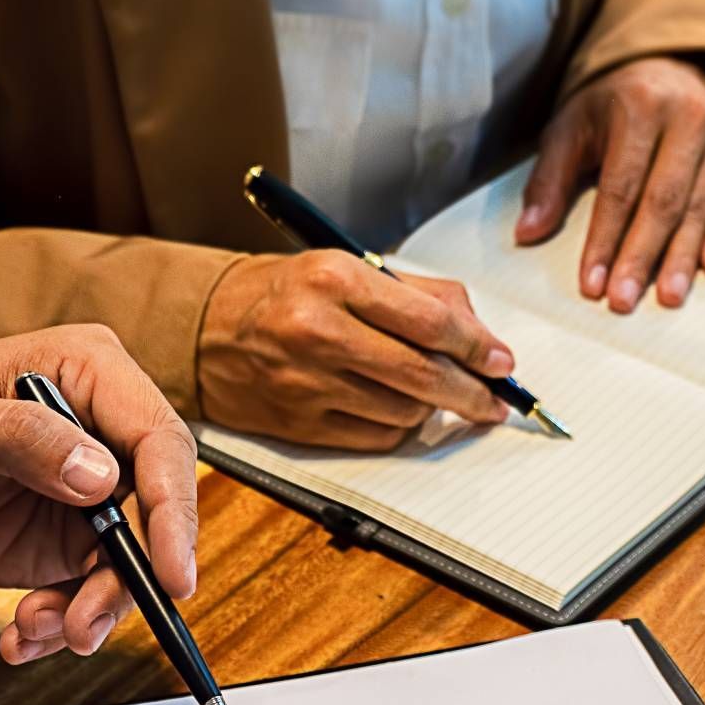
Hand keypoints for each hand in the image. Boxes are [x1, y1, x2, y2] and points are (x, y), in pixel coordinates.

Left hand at [0, 324, 198, 664]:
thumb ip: (21, 438)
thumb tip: (98, 474)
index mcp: (90, 373)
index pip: (158, 440)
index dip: (174, 510)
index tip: (172, 575)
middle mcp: (106, 432)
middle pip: (157, 512)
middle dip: (128, 578)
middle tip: (83, 623)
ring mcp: (96, 491)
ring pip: (132, 563)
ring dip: (91, 610)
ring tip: (35, 628)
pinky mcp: (76, 541)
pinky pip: (93, 592)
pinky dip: (62, 623)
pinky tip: (22, 634)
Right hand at [197, 251, 512, 450]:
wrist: (204, 329)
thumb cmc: (284, 294)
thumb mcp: (346, 268)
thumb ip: (417, 295)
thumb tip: (480, 337)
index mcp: (333, 278)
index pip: (429, 321)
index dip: (477, 346)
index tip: (501, 361)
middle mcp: (317, 331)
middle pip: (422, 375)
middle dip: (472, 392)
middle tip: (494, 400)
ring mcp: (306, 383)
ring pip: (404, 412)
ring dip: (433, 409)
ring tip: (434, 395)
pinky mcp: (299, 424)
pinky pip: (376, 437)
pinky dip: (399, 427)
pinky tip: (397, 409)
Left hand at [517, 56, 704, 312]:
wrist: (671, 69)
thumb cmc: (611, 108)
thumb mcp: (571, 129)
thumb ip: (549, 180)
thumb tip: (527, 233)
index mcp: (640, 108)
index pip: (620, 186)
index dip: (604, 238)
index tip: (591, 283)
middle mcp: (687, 118)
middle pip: (662, 201)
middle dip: (641, 256)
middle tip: (623, 301)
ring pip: (699, 207)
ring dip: (681, 258)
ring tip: (668, 298)